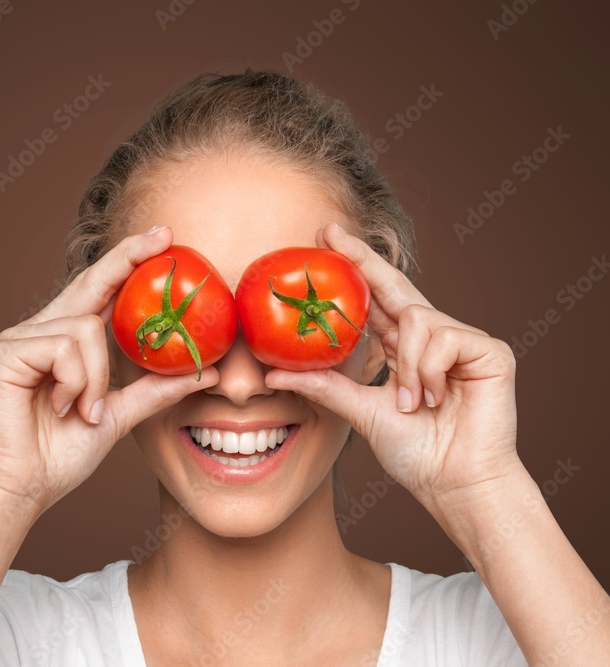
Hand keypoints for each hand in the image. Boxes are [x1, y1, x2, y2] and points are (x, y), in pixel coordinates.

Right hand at [0, 226, 219, 515]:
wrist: (21, 488)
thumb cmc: (60, 454)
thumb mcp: (117, 416)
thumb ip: (154, 391)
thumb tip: (205, 373)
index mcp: (64, 342)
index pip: (101, 291)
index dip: (129, 261)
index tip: (165, 238)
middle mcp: (41, 331)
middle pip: (91, 283)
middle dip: (128, 257)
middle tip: (166, 235)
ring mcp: (19, 339)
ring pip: (86, 328)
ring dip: (96, 377)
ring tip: (83, 411)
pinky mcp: (6, 353)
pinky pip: (64, 347)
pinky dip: (76, 381)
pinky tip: (64, 407)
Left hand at [264, 223, 520, 507]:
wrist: (454, 484)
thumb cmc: (416, 454)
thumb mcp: (359, 412)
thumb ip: (324, 388)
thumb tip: (271, 376)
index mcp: (405, 348)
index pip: (376, 300)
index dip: (355, 267)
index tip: (324, 238)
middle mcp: (433, 337)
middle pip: (395, 286)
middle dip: (362, 258)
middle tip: (328, 232)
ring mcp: (463, 341)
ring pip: (417, 318)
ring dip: (406, 364)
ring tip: (411, 402)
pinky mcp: (489, 351)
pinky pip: (443, 337)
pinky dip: (429, 369)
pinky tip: (435, 398)